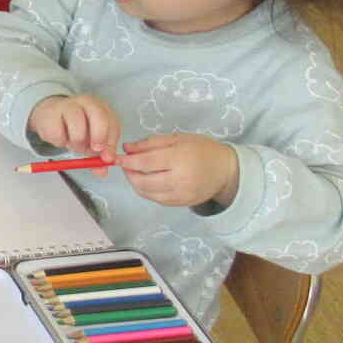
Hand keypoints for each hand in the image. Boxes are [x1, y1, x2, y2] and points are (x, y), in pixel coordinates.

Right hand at [28, 93, 120, 170]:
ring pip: (77, 126)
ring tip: (74, 145)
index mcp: (101, 108)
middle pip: (98, 116)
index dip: (111, 143)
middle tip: (94, 151)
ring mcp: (67, 105)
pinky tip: (60, 138)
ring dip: (76, 143)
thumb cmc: (76, 127)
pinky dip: (60, 142)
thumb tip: (102, 171)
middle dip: (99, 137)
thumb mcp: (91, 140)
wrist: (50, 115)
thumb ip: (99, 154)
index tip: (107, 158)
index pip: (112, 123)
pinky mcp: (50, 114)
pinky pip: (58, 134)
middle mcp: (85, 102)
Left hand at [120, 134, 240, 208]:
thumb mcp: (177, 139)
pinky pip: (156, 199)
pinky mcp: (181, 204)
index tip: (118, 158)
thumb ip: (150, 143)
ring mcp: (181, 195)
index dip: (128, 161)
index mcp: (180, 159)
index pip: (146, 162)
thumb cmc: (201, 150)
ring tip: (135, 172)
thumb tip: (127, 148)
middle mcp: (181, 180)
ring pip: (147, 193)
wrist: (225, 170)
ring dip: (135, 183)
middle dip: (129, 173)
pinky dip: (146, 191)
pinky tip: (148, 180)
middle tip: (126, 165)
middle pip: (143, 181)